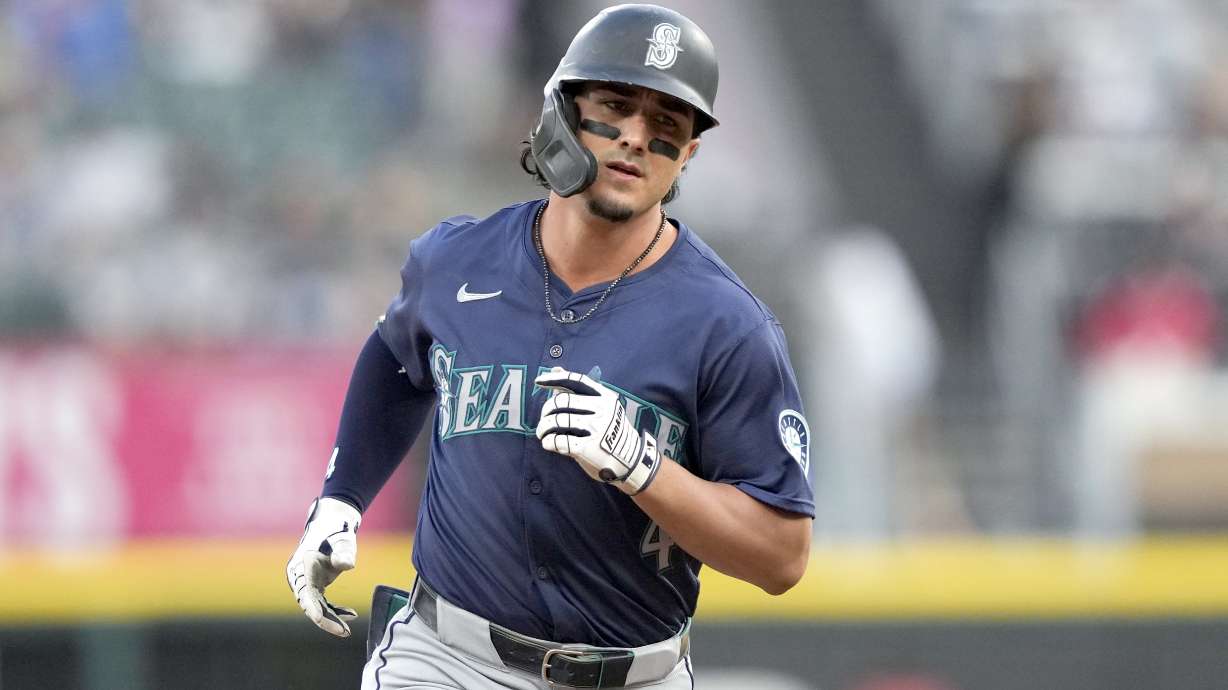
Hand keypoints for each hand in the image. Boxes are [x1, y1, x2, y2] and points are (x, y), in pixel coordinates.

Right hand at [285, 497, 361, 636]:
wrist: (332, 522)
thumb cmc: (336, 528)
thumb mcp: (342, 538)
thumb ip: (344, 551)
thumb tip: (346, 565)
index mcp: (301, 565)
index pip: (305, 590)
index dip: (312, 606)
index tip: (320, 618)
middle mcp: (299, 577)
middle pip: (309, 603)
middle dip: (325, 619)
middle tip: (344, 632)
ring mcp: (305, 582)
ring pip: (316, 606)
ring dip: (331, 619)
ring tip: (347, 631)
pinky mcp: (315, 585)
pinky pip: (322, 603)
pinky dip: (335, 610)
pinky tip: (351, 614)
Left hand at [535, 367, 660, 494]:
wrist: (630, 460)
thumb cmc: (609, 431)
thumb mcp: (601, 407)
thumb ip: (577, 390)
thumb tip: (555, 368)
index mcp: (604, 397)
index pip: (575, 380)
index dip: (554, 379)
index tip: (538, 381)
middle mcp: (602, 410)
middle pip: (561, 401)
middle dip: (545, 410)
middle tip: (543, 420)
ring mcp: (596, 429)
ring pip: (556, 421)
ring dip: (543, 428)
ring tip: (542, 433)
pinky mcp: (588, 448)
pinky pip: (558, 441)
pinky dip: (548, 442)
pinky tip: (549, 444)